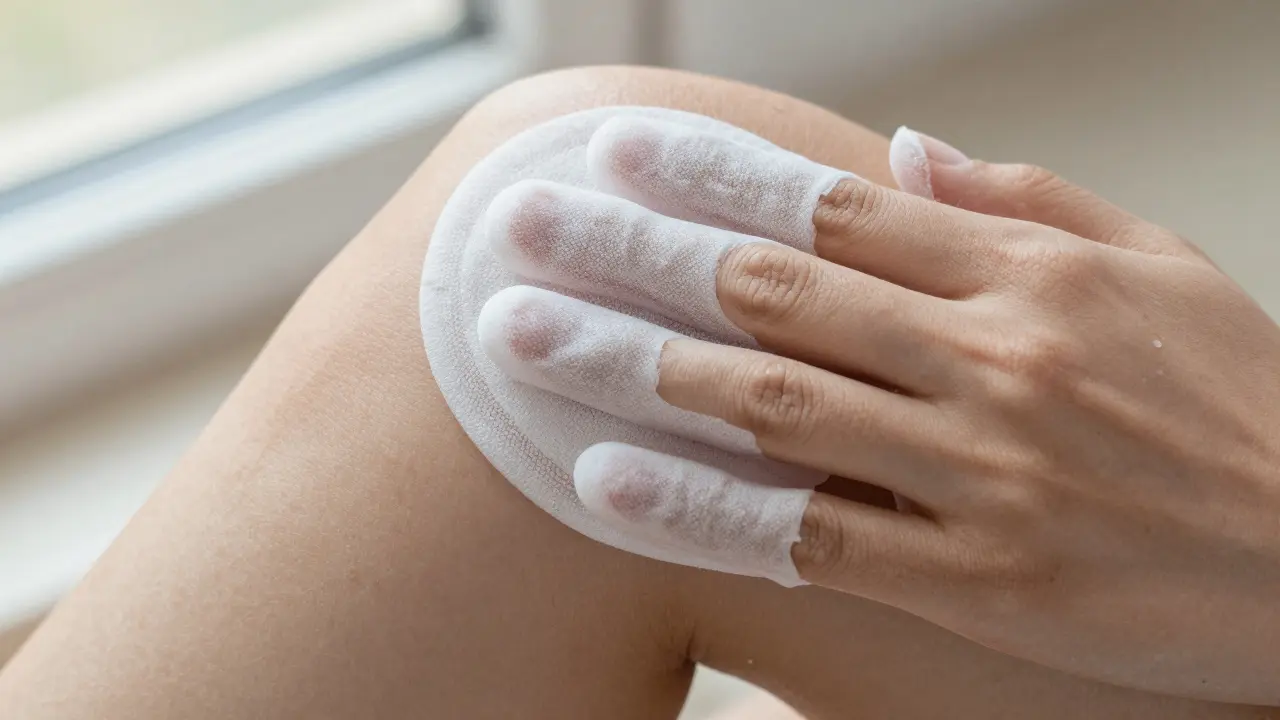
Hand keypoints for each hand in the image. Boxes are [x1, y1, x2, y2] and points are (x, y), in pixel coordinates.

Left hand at [477, 117, 1279, 702]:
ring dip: (633, 365)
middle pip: (773, 292)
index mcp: (1028, 277)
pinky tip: (607, 480)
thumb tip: (906, 148)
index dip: (713, 174)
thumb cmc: (1243, 403)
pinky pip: (810, 536)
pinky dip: (704, 505)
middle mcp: (990, 362)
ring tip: (521, 338)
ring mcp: (978, 473)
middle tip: (521, 228)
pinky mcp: (978, 579)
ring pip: (773, 405)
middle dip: (635, 253)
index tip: (616, 149)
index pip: (832, 207)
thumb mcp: (1159, 268)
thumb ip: (1026, 201)